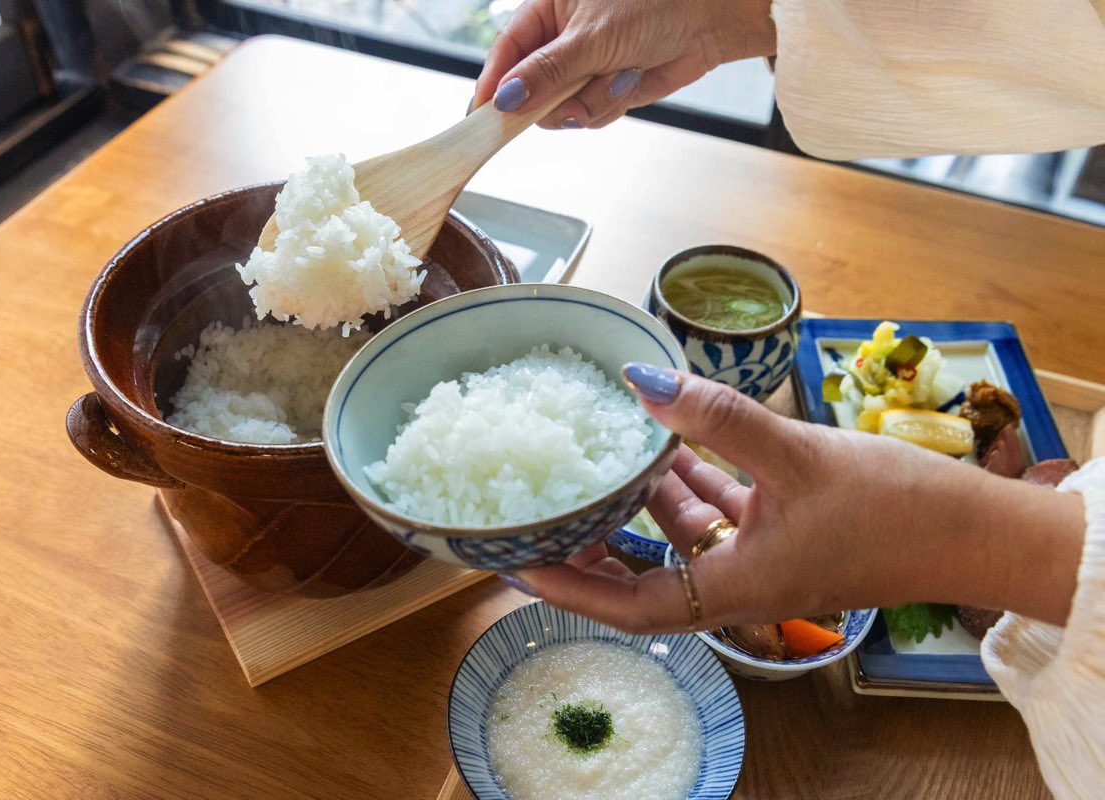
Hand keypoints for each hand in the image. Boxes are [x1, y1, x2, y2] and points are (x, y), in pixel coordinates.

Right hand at [471, 0, 776, 128]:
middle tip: (573, 99)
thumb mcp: (593, 36)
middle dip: (552, 101)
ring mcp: (582, 69)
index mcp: (546, 10)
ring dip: (591, 101)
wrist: (710, 18)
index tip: (484, 115)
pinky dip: (611, 104)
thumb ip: (547, 71)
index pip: (505, 53)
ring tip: (621, 74)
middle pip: (529, 91)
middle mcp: (559, 41)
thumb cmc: (656, 3)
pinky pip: (591, 115)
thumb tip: (506, 99)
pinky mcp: (605, 90)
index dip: (494, 85)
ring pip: (561, 109)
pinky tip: (632, 79)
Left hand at [507, 366, 1084, 633]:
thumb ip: (716, 417)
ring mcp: (763, 559)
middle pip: (644, 574)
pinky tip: (671, 444)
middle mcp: (739, 582)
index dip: (571, 591)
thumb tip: (643, 379)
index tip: (521, 565)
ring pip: (683, 536)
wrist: (974, 531)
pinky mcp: (786, 534)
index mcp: (733, 587)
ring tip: (600, 460)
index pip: (629, 606)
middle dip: (596, 545)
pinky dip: (694, 483)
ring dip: (644, 502)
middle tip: (546, 510)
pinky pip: (722, 514)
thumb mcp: (795, 455)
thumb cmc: (894, 510)